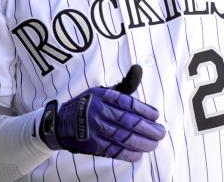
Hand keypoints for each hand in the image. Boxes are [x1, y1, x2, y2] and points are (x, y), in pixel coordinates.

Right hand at [40, 65, 166, 161]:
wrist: (61, 122)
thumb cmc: (89, 105)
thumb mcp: (103, 91)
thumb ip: (124, 85)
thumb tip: (138, 69)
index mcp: (104, 97)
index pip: (129, 104)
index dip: (145, 110)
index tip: (157, 116)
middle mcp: (100, 112)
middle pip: (129, 122)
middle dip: (148, 129)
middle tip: (161, 133)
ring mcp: (96, 129)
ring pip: (123, 138)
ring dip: (142, 143)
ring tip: (154, 144)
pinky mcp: (93, 144)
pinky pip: (113, 151)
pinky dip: (128, 154)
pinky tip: (139, 154)